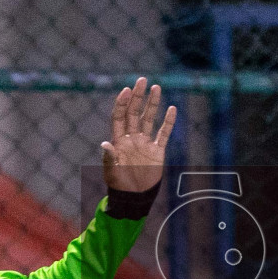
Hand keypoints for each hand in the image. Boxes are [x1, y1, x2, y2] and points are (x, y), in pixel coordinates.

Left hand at [101, 77, 173, 192]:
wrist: (134, 197)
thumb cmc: (119, 185)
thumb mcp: (112, 172)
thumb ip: (110, 157)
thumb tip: (105, 144)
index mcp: (118, 140)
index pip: (120, 117)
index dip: (122, 103)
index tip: (126, 90)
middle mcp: (131, 137)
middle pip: (134, 113)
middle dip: (138, 97)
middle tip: (142, 80)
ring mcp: (144, 143)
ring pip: (149, 119)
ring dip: (152, 104)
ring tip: (156, 88)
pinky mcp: (157, 150)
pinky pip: (163, 133)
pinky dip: (168, 122)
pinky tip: (172, 109)